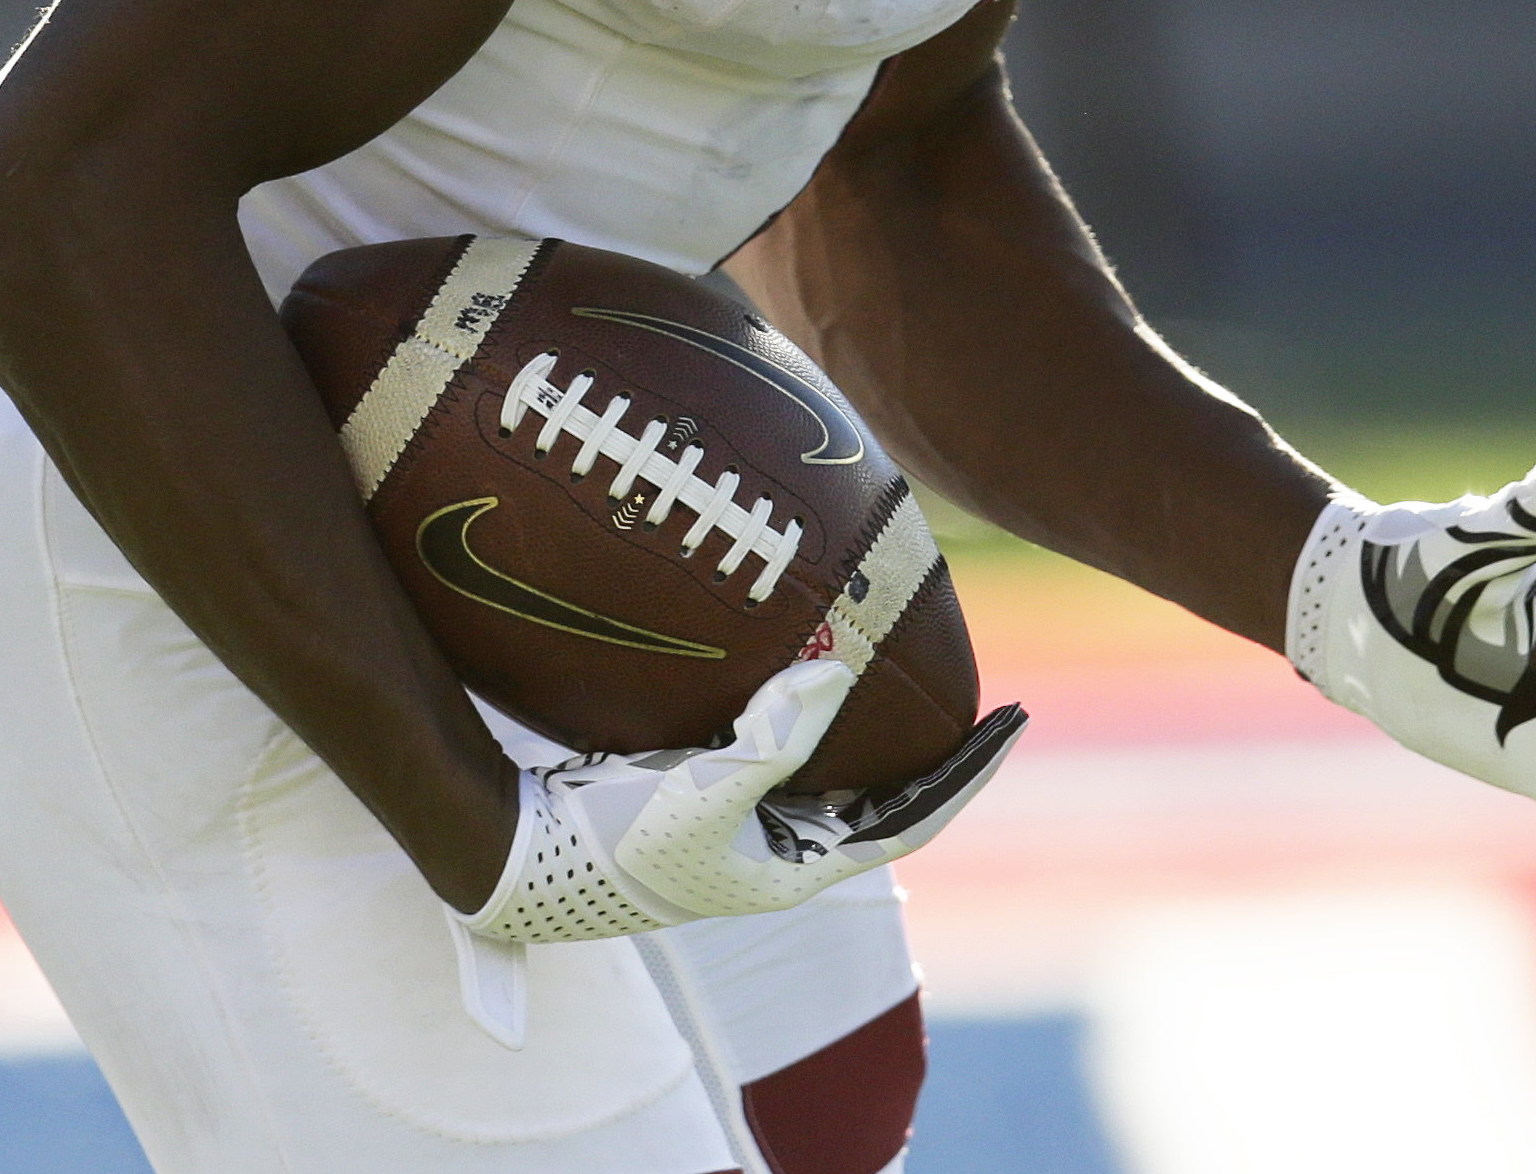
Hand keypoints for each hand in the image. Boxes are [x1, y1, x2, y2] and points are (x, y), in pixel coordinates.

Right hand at [447, 658, 1026, 1039]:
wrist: (522, 856)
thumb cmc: (614, 837)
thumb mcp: (703, 787)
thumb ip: (776, 732)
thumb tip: (839, 667)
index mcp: (797, 868)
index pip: (912, 817)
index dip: (967, 773)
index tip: (1013, 722)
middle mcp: (781, 851)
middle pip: (885, 797)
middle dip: (935, 752)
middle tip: (981, 695)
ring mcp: (746, 826)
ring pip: (836, 774)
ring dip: (875, 732)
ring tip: (913, 673)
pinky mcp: (710, 796)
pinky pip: (784, 751)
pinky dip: (810, 715)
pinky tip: (812, 667)